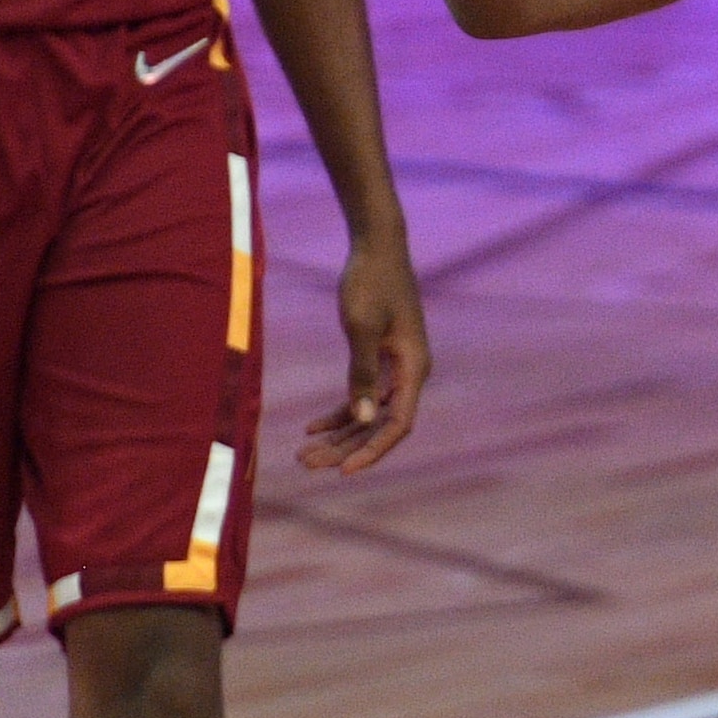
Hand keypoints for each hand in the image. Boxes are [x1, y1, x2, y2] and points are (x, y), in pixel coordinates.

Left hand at [301, 228, 428, 474]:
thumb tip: (364, 419)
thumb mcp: (362, 327)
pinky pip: (361, 396)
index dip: (372, 451)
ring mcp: (395, 368)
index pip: (398, 425)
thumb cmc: (371, 281)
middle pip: (379, 426)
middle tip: (307, 464)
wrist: (376, 246)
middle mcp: (409, 374)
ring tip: (304, 454)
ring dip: (338, 436)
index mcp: (414, 368)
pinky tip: (311, 427)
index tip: (342, 471)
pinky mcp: (380, 358)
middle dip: (344, 448)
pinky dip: (338, 412)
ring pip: (368, 415)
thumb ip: (362, 373)